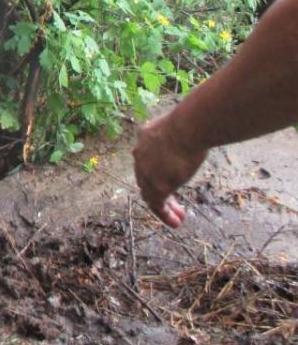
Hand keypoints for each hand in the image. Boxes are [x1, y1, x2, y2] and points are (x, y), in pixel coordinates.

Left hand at [132, 112, 207, 227]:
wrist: (188, 128)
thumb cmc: (193, 122)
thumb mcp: (183, 125)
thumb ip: (185, 131)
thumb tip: (202, 127)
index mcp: (146, 136)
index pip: (148, 157)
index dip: (158, 169)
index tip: (171, 177)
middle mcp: (140, 153)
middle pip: (146, 177)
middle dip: (159, 191)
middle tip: (173, 203)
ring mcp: (146, 171)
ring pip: (150, 193)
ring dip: (163, 207)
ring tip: (176, 219)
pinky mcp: (156, 186)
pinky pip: (156, 205)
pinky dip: (165, 215)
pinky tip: (175, 222)